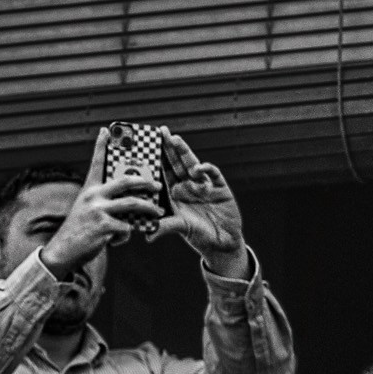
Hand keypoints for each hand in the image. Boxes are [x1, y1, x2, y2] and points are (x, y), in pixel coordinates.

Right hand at [39, 128, 165, 278]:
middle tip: (158, 184)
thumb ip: (105, 203)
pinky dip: (126, 235)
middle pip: (126, 181)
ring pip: (132, 204)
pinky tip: (117, 240)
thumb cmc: (79, 230)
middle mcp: (93, 195)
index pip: (96, 162)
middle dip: (145, 182)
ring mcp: (98, 209)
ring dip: (148, 208)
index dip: (101, 145)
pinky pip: (127, 228)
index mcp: (89, 189)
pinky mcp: (104, 226)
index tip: (106, 129)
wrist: (62, 251)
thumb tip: (131, 204)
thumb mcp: (87, 210)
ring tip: (157, 212)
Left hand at [153, 131, 247, 276]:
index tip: (149, 144)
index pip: (164, 172)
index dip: (157, 158)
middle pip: (177, 163)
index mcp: (176, 193)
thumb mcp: (181, 228)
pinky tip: (199, 168)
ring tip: (175, 140)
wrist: (223, 242)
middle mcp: (189, 186)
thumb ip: (166, 227)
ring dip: (184, 152)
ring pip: (192, 165)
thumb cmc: (199, 235)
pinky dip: (207, 169)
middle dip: (169, 147)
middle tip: (161, 131)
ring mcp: (205, 185)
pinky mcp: (220, 187)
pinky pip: (213, 174)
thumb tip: (149, 236)